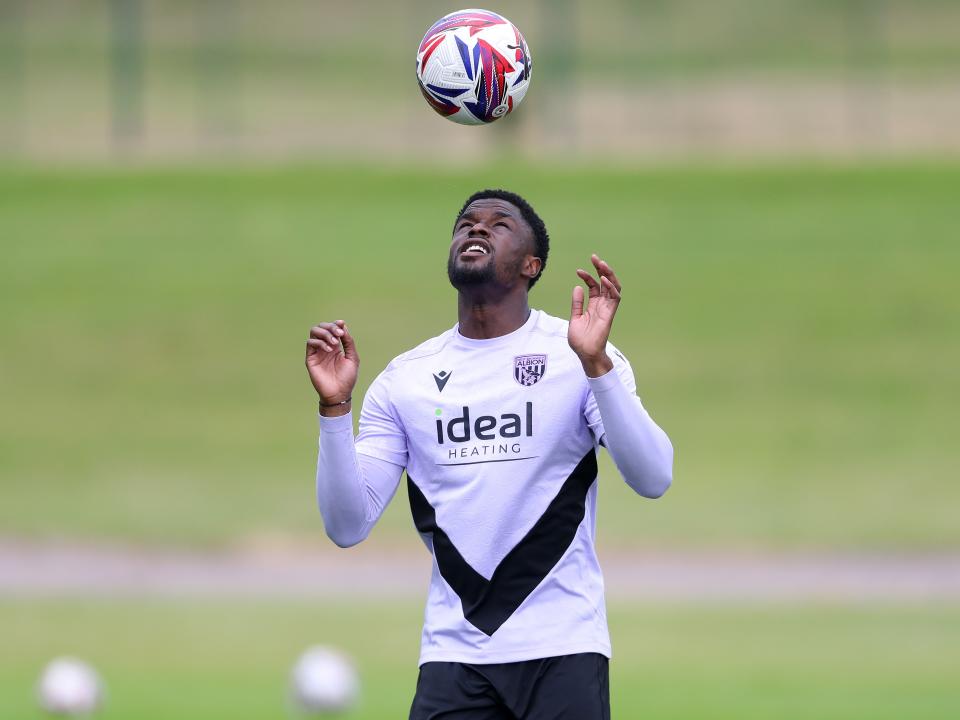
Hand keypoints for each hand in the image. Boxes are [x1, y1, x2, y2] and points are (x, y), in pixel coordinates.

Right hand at [306, 320, 358, 414]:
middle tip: (339, 334)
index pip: (332, 328)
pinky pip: (310, 343)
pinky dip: (320, 342)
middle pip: (322, 327)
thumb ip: (348, 342)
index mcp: (336, 346)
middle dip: (331, 327)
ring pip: (314, 332)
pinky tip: (329, 350)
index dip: (336, 324)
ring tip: (335, 342)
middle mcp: (325, 347)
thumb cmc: (347, 378)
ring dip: (325, 333)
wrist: (339, 393)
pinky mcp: (310, 358)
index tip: (342, 324)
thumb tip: (344, 327)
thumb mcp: (352, 357)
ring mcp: (317, 352)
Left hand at [568, 254, 621, 376]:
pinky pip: (615, 298)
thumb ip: (577, 304)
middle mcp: (602, 305)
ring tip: (601, 263)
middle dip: (601, 269)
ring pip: (613, 287)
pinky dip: (611, 287)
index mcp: (593, 305)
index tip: (578, 271)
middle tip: (594, 257)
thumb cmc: (580, 340)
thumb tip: (577, 287)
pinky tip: (604, 279)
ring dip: (608, 274)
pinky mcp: (610, 314)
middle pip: (605, 283)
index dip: (587, 277)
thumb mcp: (575, 318)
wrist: (585, 353)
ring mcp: (607, 309)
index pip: (594, 286)